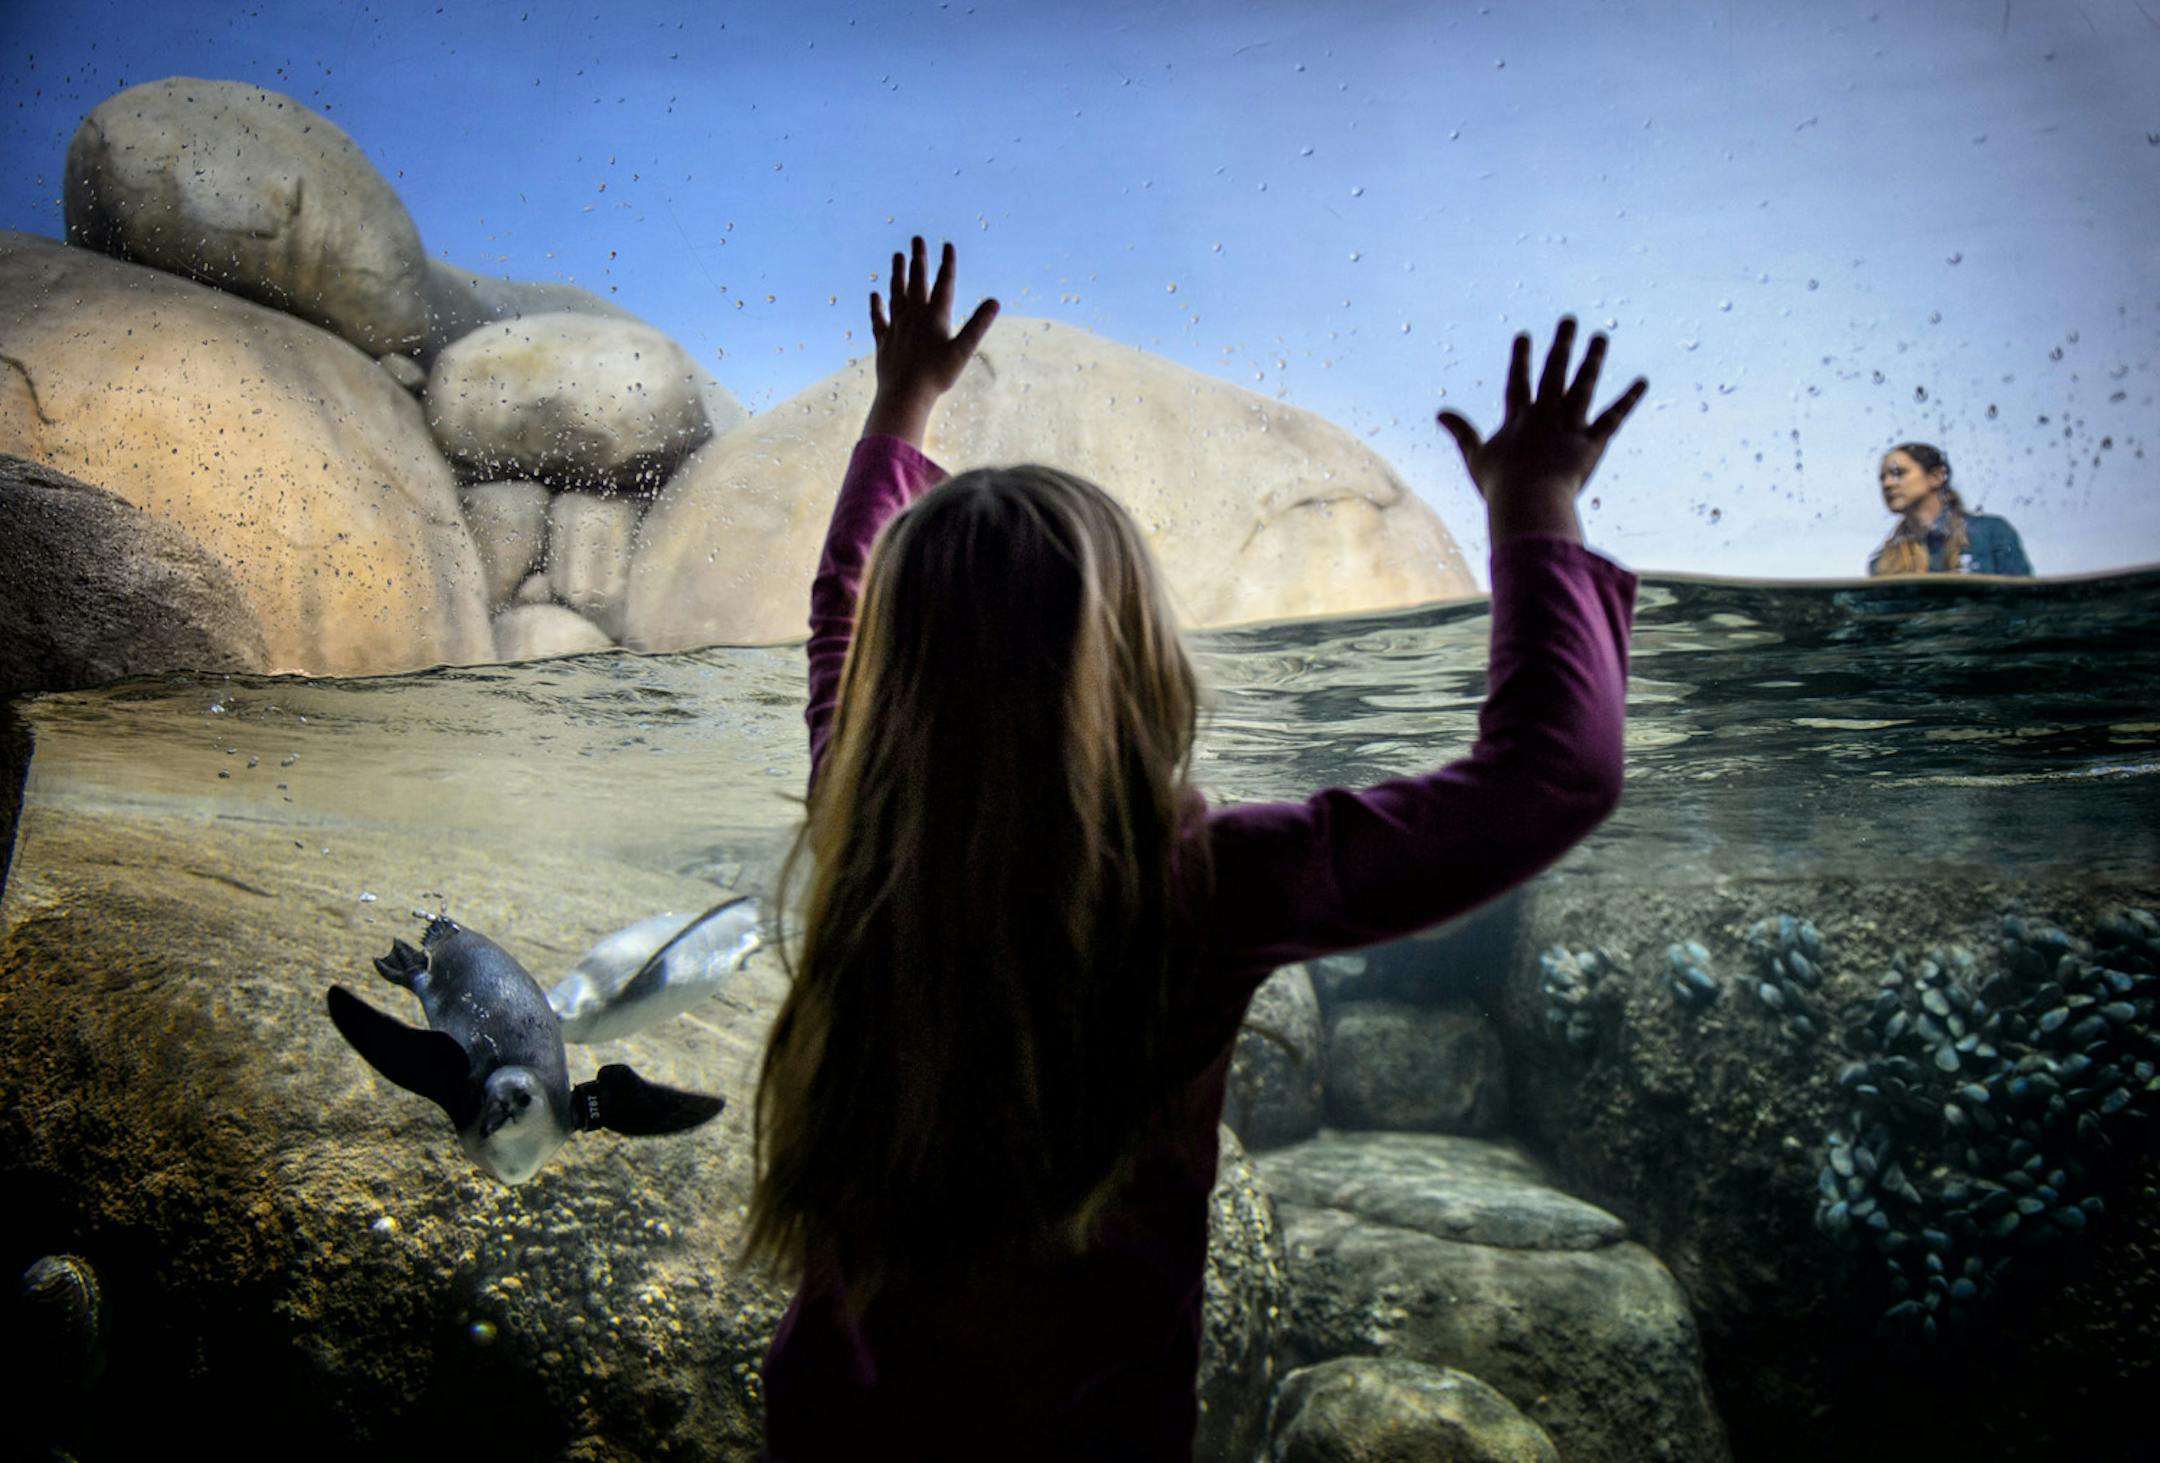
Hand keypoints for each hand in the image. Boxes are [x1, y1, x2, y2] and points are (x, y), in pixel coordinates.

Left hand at [862, 236, 999, 445]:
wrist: (904, 395)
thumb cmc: (937, 376)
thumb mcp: (963, 351)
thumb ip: (978, 325)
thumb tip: (995, 301)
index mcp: (934, 316)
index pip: (944, 284)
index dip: (947, 263)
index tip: (947, 244)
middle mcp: (913, 316)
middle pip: (916, 281)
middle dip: (918, 259)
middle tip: (917, 239)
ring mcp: (896, 327)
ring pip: (896, 293)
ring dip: (897, 273)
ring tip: (897, 255)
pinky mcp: (884, 341)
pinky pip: (879, 318)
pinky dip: (877, 305)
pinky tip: (875, 294)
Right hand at [1438, 319, 1645, 543]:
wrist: (1528, 499)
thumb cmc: (1500, 485)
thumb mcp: (1475, 457)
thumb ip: (1461, 432)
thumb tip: (1440, 412)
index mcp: (1518, 418)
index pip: (1519, 381)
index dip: (1521, 359)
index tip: (1524, 336)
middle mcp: (1545, 414)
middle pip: (1555, 372)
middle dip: (1562, 344)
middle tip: (1569, 320)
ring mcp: (1570, 426)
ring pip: (1583, 385)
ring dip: (1593, 359)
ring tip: (1600, 337)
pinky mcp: (1592, 442)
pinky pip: (1613, 417)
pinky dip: (1629, 399)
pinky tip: (1642, 382)